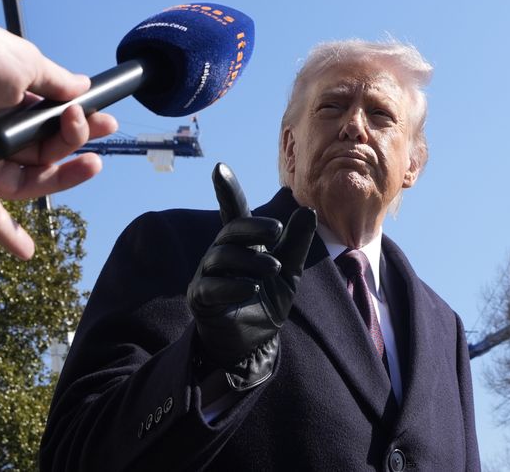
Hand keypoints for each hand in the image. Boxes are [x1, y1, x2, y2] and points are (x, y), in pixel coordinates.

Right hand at [187, 163, 315, 387]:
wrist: (253, 343)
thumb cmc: (267, 302)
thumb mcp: (289, 272)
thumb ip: (296, 244)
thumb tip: (308, 211)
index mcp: (242, 244)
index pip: (235, 213)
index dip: (227, 191)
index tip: (219, 167)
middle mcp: (221, 254)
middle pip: (231, 231)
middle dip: (252, 227)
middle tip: (276, 230)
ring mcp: (208, 275)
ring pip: (223, 257)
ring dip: (250, 260)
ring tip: (274, 268)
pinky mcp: (201, 299)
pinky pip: (212, 286)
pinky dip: (232, 286)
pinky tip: (252, 288)